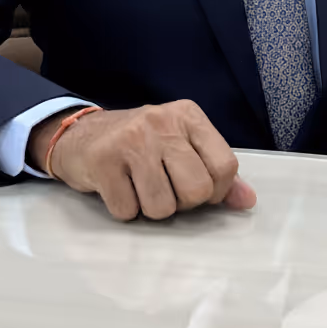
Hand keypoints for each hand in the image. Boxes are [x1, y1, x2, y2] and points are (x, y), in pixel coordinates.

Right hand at [29, 100, 256, 220]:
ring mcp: (132, 140)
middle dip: (183, 203)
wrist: (79, 135)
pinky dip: (125, 210)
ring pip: (162, 207)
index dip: (215, 191)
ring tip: (140, 188)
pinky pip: (128, 211)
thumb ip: (215, 171)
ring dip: (151, 209)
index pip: (225, 166)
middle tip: (165, 189)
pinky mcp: (103, 161)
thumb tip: (247, 201)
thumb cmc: (139, 145)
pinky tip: (118, 187)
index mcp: (188, 116)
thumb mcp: (181, 146)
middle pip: (197, 190)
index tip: (197, 189)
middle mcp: (162, 122)